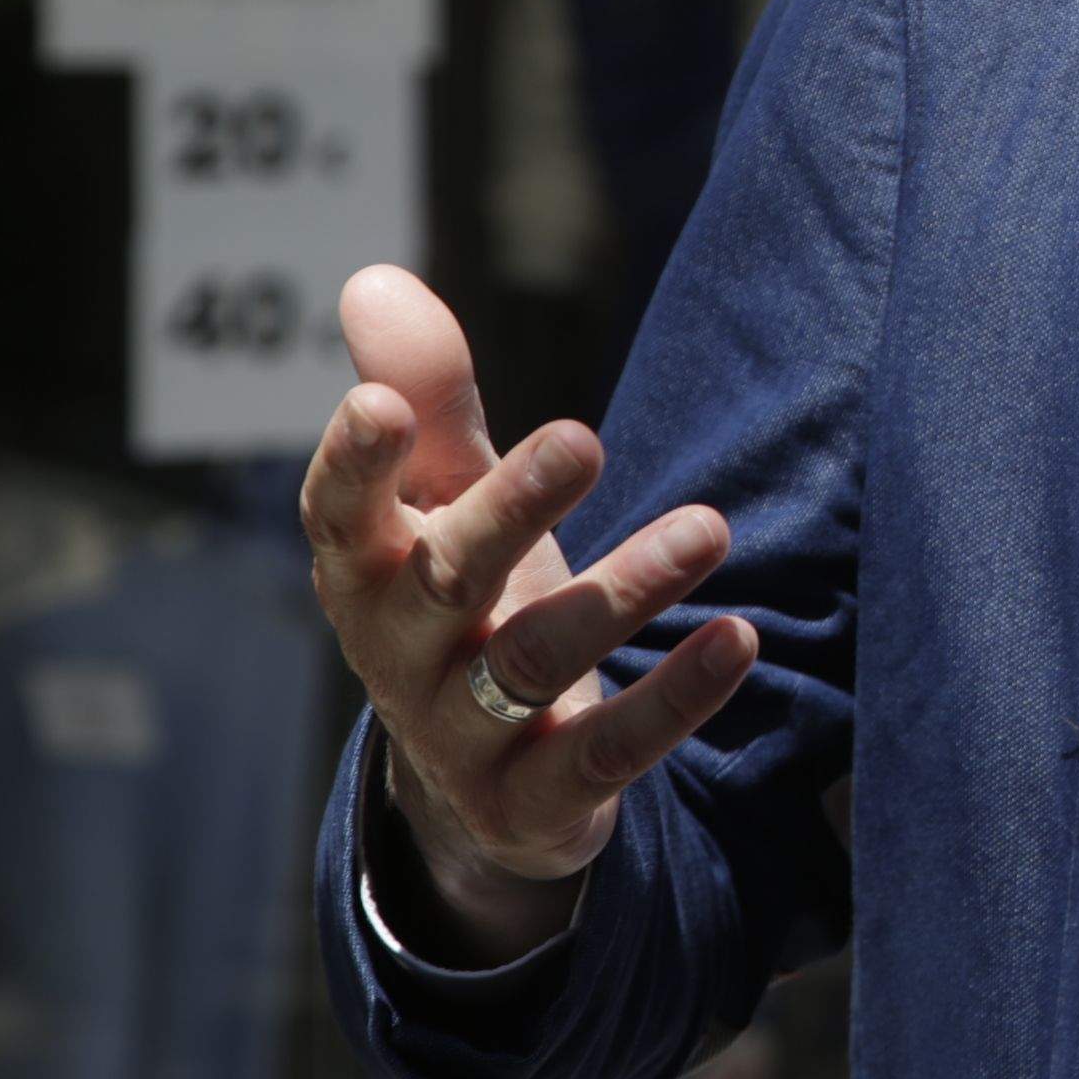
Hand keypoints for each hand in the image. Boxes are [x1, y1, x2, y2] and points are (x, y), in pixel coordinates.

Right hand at [299, 264, 758, 963]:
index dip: (353, 466)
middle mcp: (402, 655)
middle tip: (584, 437)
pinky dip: (675, 699)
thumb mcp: (446, 501)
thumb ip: (430, 399)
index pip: (339, 517)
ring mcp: (465, 736)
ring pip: (533, 662)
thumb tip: (374, 277)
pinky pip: (605, 753)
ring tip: (710, 528)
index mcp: (365, 572)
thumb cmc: (463, 598)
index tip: (383, 405)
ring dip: (623, 592)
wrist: (478, 780)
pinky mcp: (539, 801)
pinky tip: (739, 638)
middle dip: (510, 510)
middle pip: (446, 580)